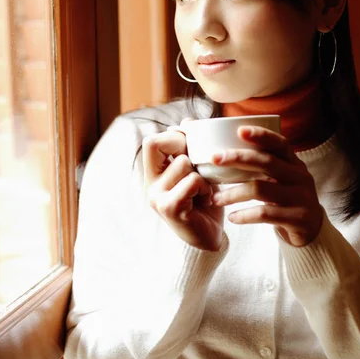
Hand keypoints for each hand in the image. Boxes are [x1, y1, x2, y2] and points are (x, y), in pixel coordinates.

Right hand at [143, 119, 223, 251]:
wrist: (209, 237)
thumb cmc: (203, 201)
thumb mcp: (196, 170)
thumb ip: (189, 148)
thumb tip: (186, 121)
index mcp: (153, 172)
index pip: (151, 140)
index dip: (174, 136)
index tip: (192, 146)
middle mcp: (149, 183)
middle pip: (154, 143)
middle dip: (183, 148)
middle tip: (197, 166)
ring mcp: (156, 196)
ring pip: (182, 162)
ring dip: (201, 173)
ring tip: (204, 189)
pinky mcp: (169, 208)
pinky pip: (192, 181)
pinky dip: (204, 187)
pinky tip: (205, 199)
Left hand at [211, 126, 322, 246]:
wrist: (312, 231)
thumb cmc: (287, 199)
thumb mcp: (282, 179)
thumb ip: (264, 165)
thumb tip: (227, 151)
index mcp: (295, 164)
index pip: (280, 143)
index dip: (262, 135)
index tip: (240, 130)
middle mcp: (300, 177)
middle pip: (267, 162)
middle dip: (238, 158)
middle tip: (214, 159)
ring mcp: (301, 198)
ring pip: (260, 189)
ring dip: (233, 193)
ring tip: (216, 199)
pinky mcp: (298, 219)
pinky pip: (265, 214)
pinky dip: (245, 215)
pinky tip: (232, 217)